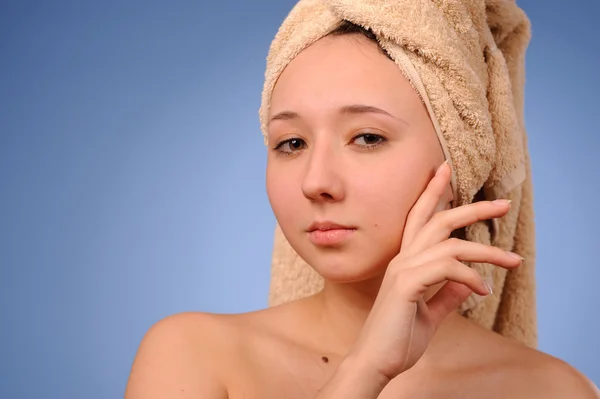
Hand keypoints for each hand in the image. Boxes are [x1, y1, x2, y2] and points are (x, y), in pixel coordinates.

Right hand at [347, 161, 522, 381]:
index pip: (420, 220)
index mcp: (406, 263)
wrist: (375, 362)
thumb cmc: (397, 339)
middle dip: (472, 208)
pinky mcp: (406, 286)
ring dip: (486, 251)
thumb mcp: (430, 315)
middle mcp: (403, 260)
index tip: (447, 172)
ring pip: (449, 244)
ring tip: (513, 261)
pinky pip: (445, 269)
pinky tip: (483, 291)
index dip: (433, 194)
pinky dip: (469, 276)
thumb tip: (470, 281)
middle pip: (438, 221)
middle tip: (502, 202)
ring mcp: (403, 271)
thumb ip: (447, 295)